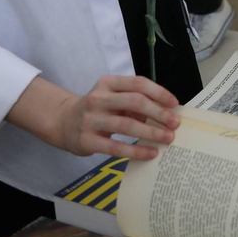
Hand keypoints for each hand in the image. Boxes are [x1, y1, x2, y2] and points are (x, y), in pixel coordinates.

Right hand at [10, 75, 180, 161]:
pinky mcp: (87, 140)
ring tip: (168, 138)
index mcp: (108, 83)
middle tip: (175, 124)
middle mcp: (98, 98)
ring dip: (151, 132)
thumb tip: (166, 113)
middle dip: (158, 113)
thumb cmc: (98, 109)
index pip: (138, 83)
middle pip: (135, 102)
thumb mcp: (112, 97)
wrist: (63, 122)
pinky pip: (116, 147)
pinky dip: (136, 150)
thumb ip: (135, 101)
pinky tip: (151, 153)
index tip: (175, 104)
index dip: (159, 92)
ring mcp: (91, 119)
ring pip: (127, 124)